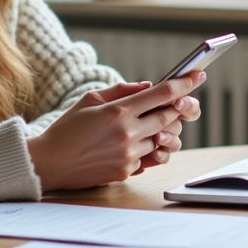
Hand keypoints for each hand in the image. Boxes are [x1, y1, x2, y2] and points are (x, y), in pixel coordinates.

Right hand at [27, 73, 204, 190]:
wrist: (49, 163)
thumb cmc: (68, 128)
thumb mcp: (90, 100)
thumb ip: (121, 90)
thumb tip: (149, 86)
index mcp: (118, 112)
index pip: (162, 94)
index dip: (185, 83)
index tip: (198, 75)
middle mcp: (127, 134)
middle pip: (169, 117)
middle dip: (178, 107)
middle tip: (179, 101)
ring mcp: (128, 155)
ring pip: (163, 140)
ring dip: (162, 131)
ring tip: (148, 125)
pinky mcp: (126, 172)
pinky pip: (150, 158)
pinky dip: (148, 148)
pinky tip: (133, 143)